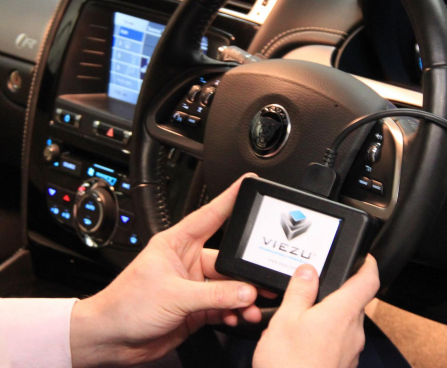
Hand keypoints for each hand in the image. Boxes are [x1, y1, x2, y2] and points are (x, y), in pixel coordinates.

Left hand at [70, 174, 260, 366]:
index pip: (210, 214)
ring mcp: (192, 285)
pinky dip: (234, 311)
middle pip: (226, 259)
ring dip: (242, 296)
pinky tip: (238, 315)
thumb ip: (214, 295)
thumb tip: (245, 291)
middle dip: (244, 270)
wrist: (110, 339)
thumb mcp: (174, 296)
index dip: (230, 197)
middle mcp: (186, 261)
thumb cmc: (124, 306)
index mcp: (176, 243)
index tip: (249, 183)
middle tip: (261, 276)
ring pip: (228, 286)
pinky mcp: (195, 308)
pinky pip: (224, 305)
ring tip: (251, 305)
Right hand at [253, 255, 379, 367]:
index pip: (369, 280)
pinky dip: (324, 335)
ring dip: (327, 315)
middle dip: (336, 292)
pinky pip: (337, 341)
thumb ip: (300, 291)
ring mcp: (350, 351)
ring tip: (299, 315)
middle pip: (354, 301)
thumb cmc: (290, 366)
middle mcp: (353, 331)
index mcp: (343, 312)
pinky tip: (301, 340)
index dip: (369, 264)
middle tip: (314, 285)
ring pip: (344, 322)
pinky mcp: (342, 365)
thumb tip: (309, 271)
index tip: (364, 256)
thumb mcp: (286, 319)